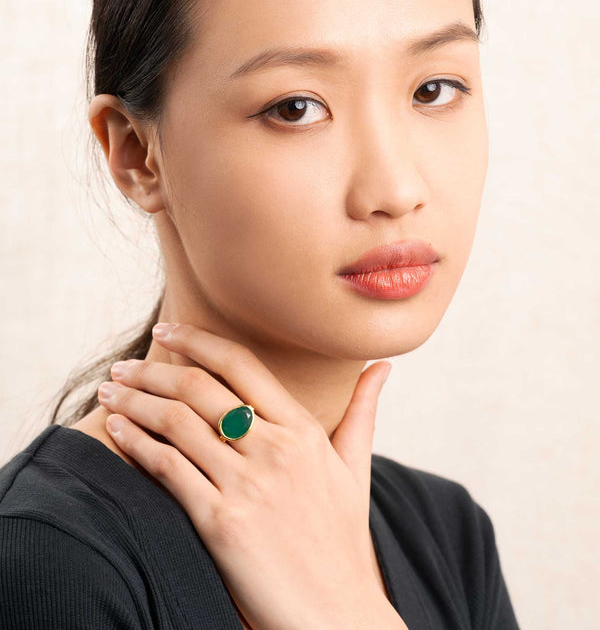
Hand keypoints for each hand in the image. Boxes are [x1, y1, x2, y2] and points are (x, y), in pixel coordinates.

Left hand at [97, 322, 398, 629]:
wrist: (337, 614)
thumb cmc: (343, 540)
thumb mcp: (355, 468)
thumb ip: (362, 411)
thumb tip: (382, 367)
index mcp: (304, 430)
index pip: (241, 364)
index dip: (198, 340)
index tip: (168, 330)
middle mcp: (275, 449)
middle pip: (199, 388)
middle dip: (152, 371)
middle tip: (122, 368)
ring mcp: (247, 485)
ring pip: (176, 423)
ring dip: (134, 403)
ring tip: (109, 395)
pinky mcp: (221, 523)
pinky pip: (168, 470)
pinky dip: (137, 445)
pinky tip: (118, 433)